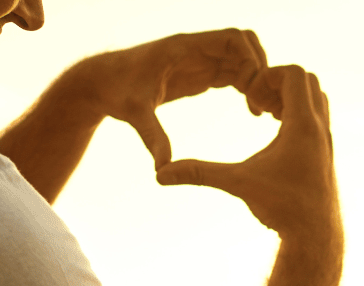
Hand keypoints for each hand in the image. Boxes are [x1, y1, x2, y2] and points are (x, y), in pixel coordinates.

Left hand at [78, 29, 274, 168]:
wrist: (102, 83)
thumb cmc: (116, 91)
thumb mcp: (135, 114)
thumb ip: (152, 137)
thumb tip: (162, 169)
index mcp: (184, 48)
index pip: (233, 39)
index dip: (251, 61)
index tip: (252, 93)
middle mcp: (195, 49)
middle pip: (245, 45)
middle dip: (260, 70)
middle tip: (262, 103)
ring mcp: (199, 59)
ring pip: (242, 58)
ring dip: (257, 80)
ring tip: (260, 112)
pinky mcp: (199, 72)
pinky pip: (233, 72)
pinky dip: (248, 86)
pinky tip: (252, 112)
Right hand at [157, 65, 338, 241]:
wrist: (315, 236)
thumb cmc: (283, 209)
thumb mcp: (238, 184)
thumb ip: (200, 173)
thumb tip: (160, 175)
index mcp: (303, 126)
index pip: (295, 73)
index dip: (269, 75)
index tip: (250, 96)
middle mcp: (320, 129)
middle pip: (308, 80)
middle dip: (280, 83)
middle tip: (257, 102)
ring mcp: (327, 140)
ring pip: (316, 97)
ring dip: (291, 98)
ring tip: (266, 115)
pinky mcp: (325, 153)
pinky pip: (317, 118)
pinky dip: (298, 115)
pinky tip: (276, 134)